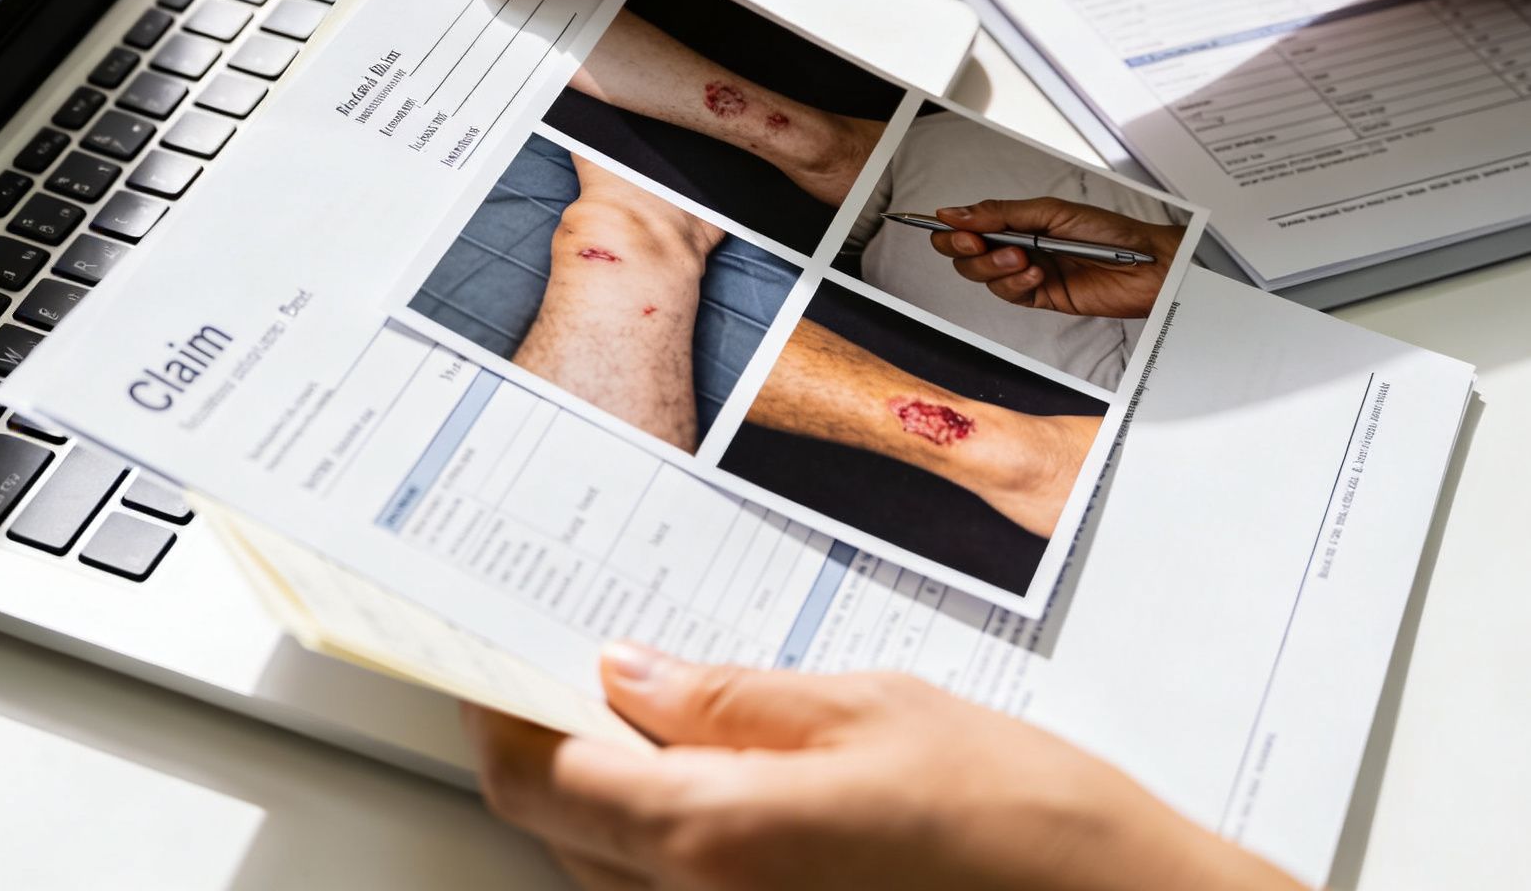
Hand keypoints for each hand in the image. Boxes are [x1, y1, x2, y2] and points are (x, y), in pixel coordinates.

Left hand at [467, 643, 1305, 890]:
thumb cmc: (1030, 826)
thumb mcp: (874, 712)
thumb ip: (731, 703)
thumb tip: (630, 676)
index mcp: (714, 841)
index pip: (539, 777)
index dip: (504, 711)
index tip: (500, 661)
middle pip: (561, 832)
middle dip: (557, 748)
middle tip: (584, 670)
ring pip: (610, 878)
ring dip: (611, 803)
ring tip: (663, 722)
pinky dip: (673, 849)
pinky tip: (724, 795)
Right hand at [928, 198, 1182, 318]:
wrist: (1145, 265)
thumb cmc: (1110, 232)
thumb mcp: (1050, 212)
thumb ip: (1001, 215)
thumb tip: (957, 213)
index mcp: (1016, 222)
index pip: (968, 226)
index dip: (951, 228)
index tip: (943, 224)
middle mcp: (1016, 247)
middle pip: (965, 255)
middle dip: (966, 248)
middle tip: (978, 242)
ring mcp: (1025, 273)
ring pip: (982, 276)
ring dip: (995, 266)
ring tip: (1022, 257)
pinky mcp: (1039, 297)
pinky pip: (1010, 294)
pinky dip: (1016, 283)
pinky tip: (1037, 273)